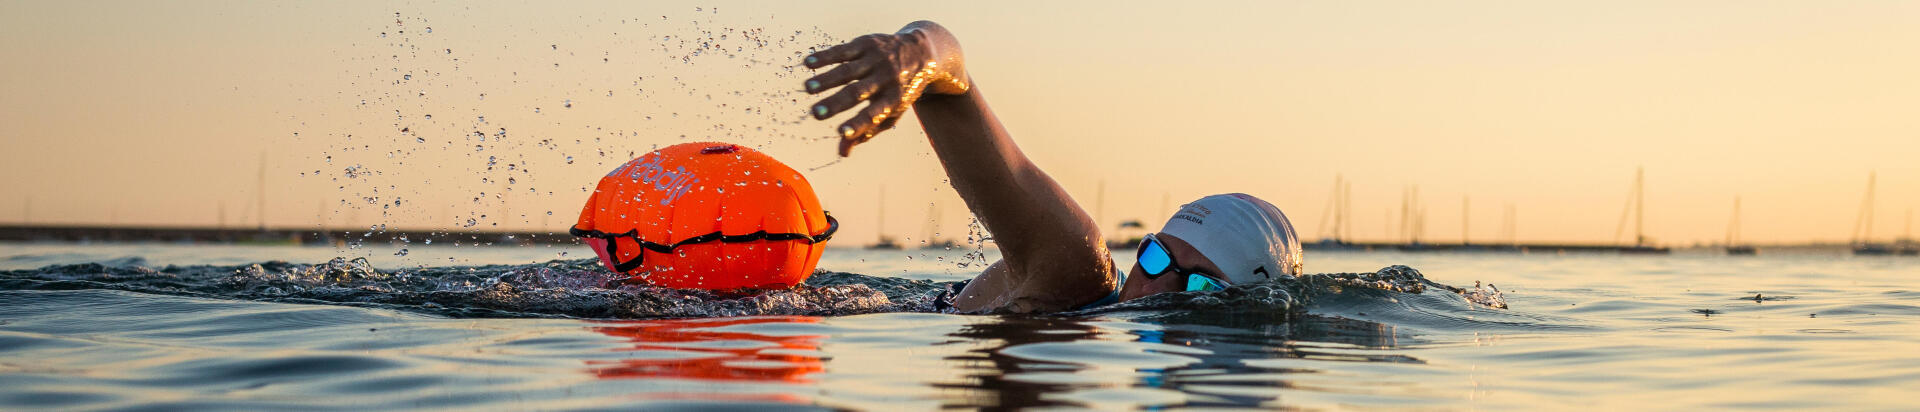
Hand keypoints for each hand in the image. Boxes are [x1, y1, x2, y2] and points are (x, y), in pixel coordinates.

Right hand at [804, 21, 968, 156]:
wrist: (921, 53)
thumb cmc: (900, 90)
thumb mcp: (891, 112)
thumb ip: (866, 131)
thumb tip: (842, 153)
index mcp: (893, 100)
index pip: (873, 114)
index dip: (858, 124)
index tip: (841, 133)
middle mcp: (886, 79)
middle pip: (858, 93)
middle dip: (837, 103)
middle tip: (816, 113)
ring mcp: (876, 60)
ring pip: (848, 71)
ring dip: (827, 80)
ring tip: (807, 88)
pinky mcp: (867, 44)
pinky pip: (843, 50)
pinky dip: (825, 57)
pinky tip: (808, 63)